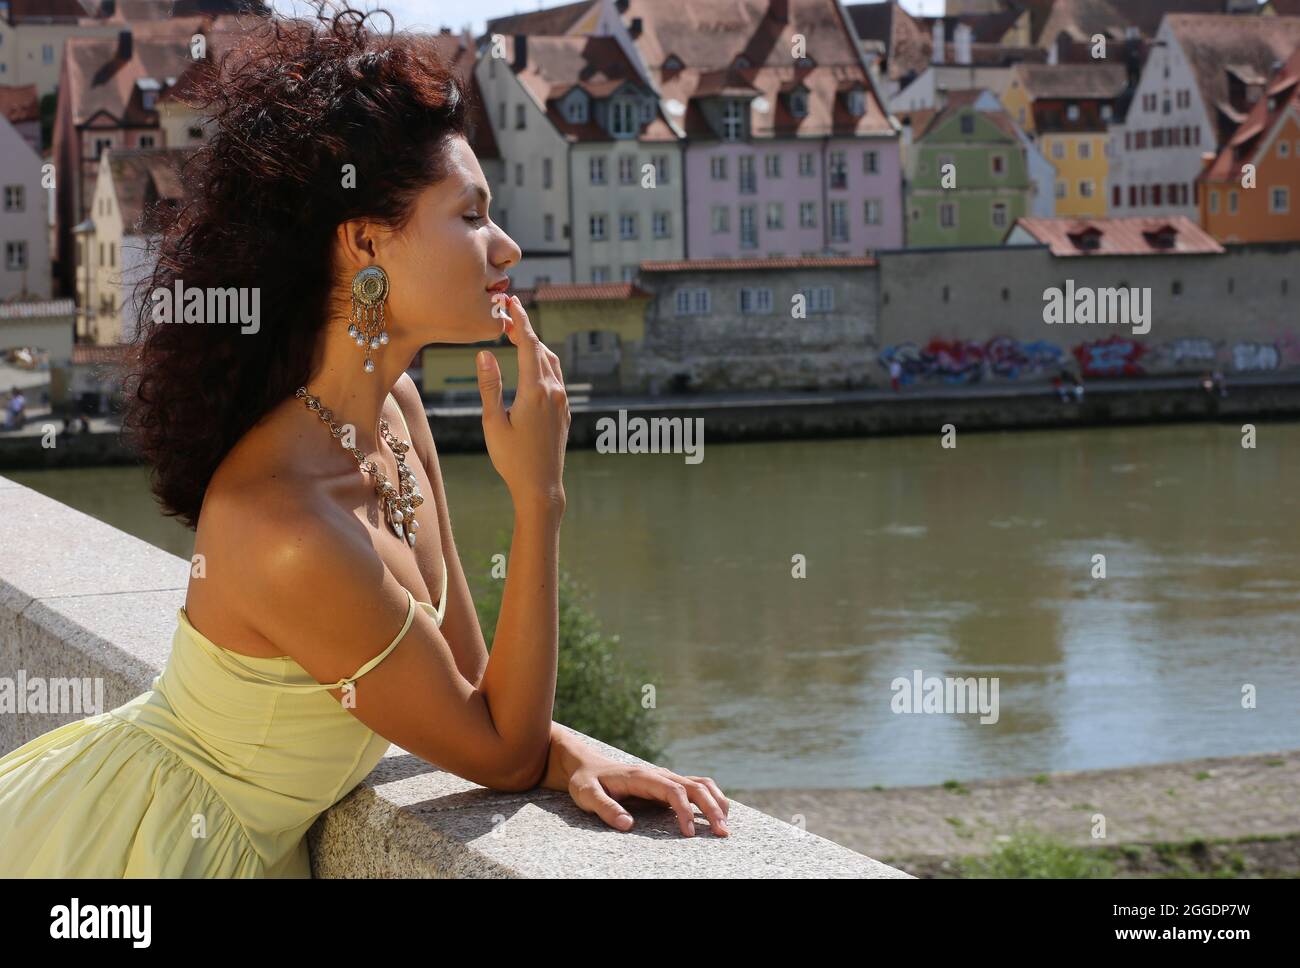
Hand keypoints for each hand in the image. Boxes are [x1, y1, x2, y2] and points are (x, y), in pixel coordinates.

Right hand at [477, 295, 570, 510]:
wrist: (541, 486)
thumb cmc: (512, 459)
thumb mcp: (493, 423)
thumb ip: (490, 386)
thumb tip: (485, 354)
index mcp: (535, 391)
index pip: (529, 345)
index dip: (520, 321)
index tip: (512, 302)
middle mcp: (554, 392)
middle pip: (541, 350)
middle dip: (526, 331)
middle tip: (508, 317)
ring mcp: (563, 401)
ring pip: (551, 363)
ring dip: (536, 347)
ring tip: (517, 338)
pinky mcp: (564, 411)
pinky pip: (556, 378)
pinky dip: (543, 363)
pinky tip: (531, 366)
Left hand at [565, 756, 730, 836]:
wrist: (588, 767)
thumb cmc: (587, 782)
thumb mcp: (587, 795)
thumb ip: (606, 808)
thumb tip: (627, 825)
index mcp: (642, 776)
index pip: (672, 790)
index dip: (684, 811)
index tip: (688, 834)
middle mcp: (659, 774)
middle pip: (694, 786)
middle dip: (711, 808)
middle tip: (722, 833)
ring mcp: (666, 778)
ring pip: (700, 784)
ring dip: (717, 802)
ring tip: (726, 825)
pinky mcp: (668, 785)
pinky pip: (696, 788)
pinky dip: (711, 798)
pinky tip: (718, 814)